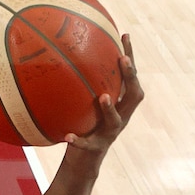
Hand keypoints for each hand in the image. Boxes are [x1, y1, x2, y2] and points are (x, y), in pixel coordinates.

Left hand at [66, 34, 143, 151]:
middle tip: (122, 59)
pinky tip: (69, 136)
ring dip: (110, 108)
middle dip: (130, 76)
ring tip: (103, 97)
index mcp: (120, 104)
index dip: (130, 57)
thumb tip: (60, 54)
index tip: (124, 35)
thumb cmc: (84, 125)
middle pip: (134, 95)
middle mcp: (121, 117)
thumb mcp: (84, 102)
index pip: (129, 77)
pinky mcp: (96, 148)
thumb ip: (80, 84)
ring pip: (116, 120)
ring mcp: (109, 133)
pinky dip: (79, 140)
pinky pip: (88, 144)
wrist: (83, 160)